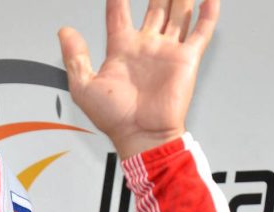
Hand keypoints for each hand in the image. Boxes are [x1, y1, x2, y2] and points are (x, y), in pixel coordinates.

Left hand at [59, 0, 219, 158]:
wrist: (143, 136)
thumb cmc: (116, 119)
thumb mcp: (84, 87)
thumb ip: (75, 57)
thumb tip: (65, 32)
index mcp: (122, 50)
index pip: (118, 13)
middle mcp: (146, 47)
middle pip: (154, 8)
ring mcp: (168, 51)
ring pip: (178, 13)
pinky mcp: (187, 59)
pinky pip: (200, 32)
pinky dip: (207, 14)